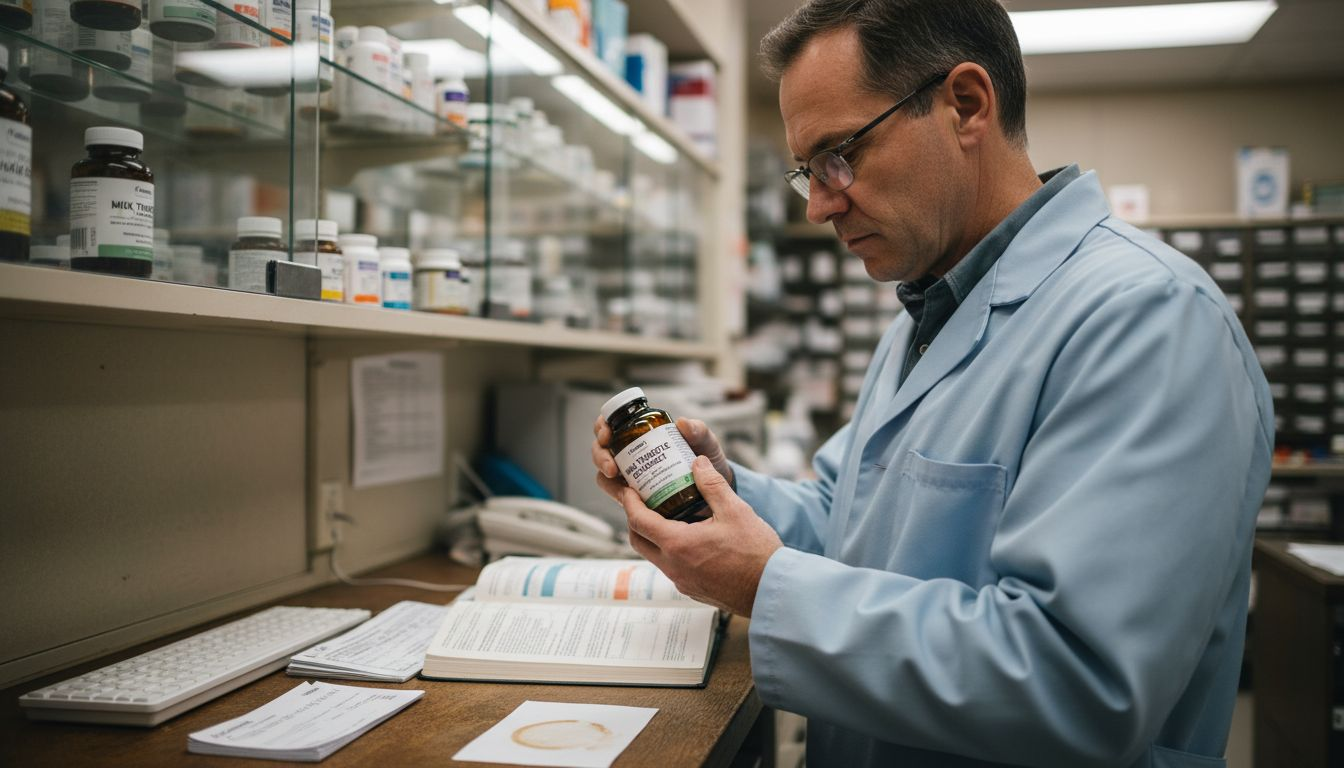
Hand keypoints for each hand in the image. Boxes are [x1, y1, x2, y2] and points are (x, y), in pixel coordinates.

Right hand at [591, 416, 734, 502]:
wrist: (717, 492)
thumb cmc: (707, 462)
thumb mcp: (706, 443)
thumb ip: (698, 431)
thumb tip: (683, 423)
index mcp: (643, 434)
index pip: (613, 424)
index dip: (602, 426)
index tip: (607, 433)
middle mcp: (632, 454)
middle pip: (601, 450)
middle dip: (600, 457)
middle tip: (612, 467)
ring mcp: (632, 476)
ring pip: (605, 475)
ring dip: (606, 479)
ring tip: (621, 486)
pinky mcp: (637, 498)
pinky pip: (620, 497)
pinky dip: (620, 498)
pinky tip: (630, 500)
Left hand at [619, 455, 780, 616]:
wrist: (772, 591)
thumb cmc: (756, 553)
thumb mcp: (735, 510)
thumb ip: (712, 485)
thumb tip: (698, 463)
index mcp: (678, 544)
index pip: (639, 521)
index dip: (629, 503)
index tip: (627, 489)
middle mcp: (673, 567)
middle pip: (638, 541)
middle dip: (634, 520)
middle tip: (641, 501)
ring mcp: (682, 582)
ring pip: (654, 556)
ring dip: (653, 536)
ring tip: (666, 516)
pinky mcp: (693, 590)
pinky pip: (671, 568)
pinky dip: (670, 551)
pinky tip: (688, 538)